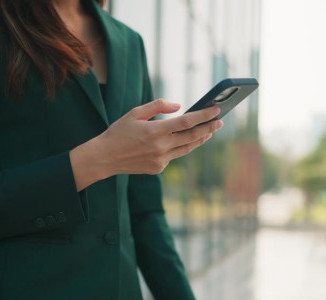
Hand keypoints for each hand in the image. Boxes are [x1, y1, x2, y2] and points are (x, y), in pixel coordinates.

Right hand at [99, 98, 222, 174]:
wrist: (105, 158)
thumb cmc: (119, 132)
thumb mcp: (135, 113)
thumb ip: (158, 106)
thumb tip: (178, 106)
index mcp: (156, 131)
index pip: (187, 122)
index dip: (204, 115)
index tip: (216, 109)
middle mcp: (161, 147)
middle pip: (192, 136)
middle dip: (209, 128)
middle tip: (219, 121)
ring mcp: (161, 160)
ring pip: (187, 148)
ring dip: (200, 139)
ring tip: (209, 131)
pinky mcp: (158, 168)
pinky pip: (174, 155)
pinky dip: (180, 147)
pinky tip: (184, 141)